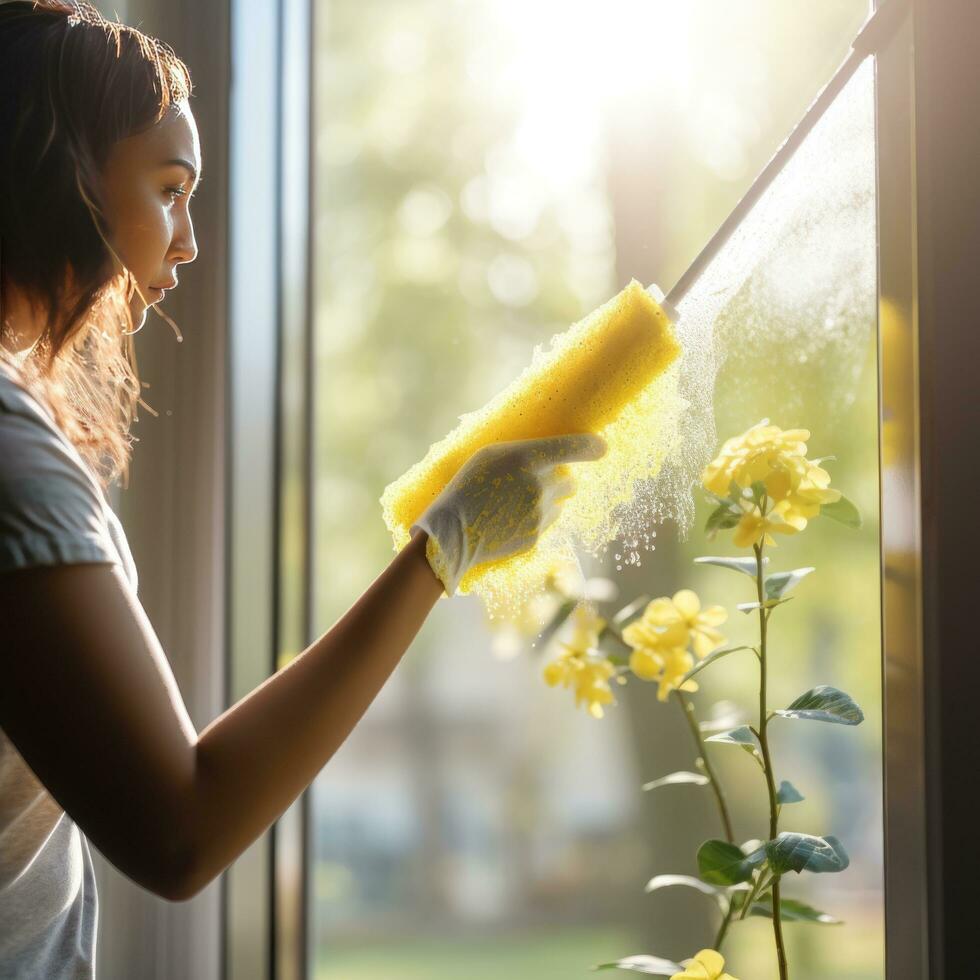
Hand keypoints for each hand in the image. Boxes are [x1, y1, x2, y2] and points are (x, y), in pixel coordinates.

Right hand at [410, 432, 606, 594]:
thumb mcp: (489, 455)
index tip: (600, 447)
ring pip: (560, 502)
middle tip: (537, 479)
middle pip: (570, 479)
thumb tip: (551, 455)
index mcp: (529, 458)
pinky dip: (536, 518)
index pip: (576, 447)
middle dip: (560, 478)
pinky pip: (547, 521)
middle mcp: (540, 484)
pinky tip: (511, 518)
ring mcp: (540, 513)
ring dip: (548, 499)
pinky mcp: (536, 535)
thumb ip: (523, 452)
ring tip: (516, 501)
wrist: (452, 533)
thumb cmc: (465, 486)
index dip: (592, 447)